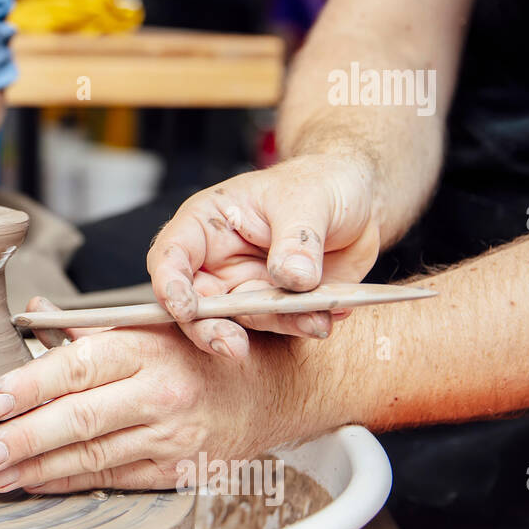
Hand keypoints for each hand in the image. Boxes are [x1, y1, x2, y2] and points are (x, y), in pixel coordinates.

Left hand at [0, 300, 305, 492]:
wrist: (273, 389)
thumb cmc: (200, 351)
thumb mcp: (150, 324)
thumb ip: (88, 328)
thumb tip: (35, 312)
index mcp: (146, 349)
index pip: (78, 366)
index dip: (30, 385)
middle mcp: (159, 393)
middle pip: (80, 419)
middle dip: (25, 439)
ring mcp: (169, 437)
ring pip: (93, 457)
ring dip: (38, 470)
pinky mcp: (176, 470)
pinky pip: (114, 480)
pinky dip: (71, 484)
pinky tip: (37, 485)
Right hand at [148, 153, 380, 358]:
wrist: (358, 200)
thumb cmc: (319, 183)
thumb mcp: (308, 199)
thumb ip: (296, 240)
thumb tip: (292, 278)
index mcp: (207, 223)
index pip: (170, 256)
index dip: (170, 284)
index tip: (186, 308)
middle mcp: (218, 260)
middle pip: (195, 303)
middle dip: (211, 328)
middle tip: (233, 346)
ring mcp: (245, 286)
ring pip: (242, 320)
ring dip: (276, 325)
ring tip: (314, 321)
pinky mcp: (276, 306)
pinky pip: (282, 324)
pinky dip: (304, 325)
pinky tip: (326, 315)